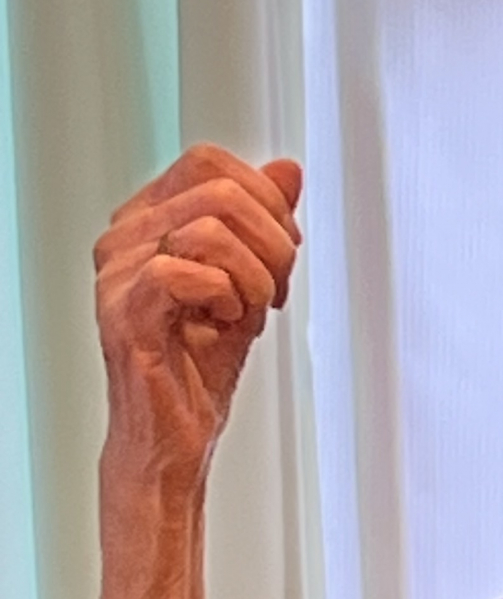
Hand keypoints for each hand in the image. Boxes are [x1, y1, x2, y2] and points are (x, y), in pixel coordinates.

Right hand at [94, 145, 301, 481]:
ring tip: (247, 311)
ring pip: (209, 227)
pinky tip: (222, 325)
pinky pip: (185, 272)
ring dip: (253, 275)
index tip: (283, 254)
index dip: (265, 200)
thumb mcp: (250, 282)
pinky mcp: (123, 311)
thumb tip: (288, 169)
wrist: (177, 436)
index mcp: (148, 218)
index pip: (210, 162)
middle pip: (219, 188)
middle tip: (274, 290)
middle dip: (271, 242)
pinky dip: (225, 298)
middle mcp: (124, 236)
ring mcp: (117, 271)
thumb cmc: (201, 365)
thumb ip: (266, 223)